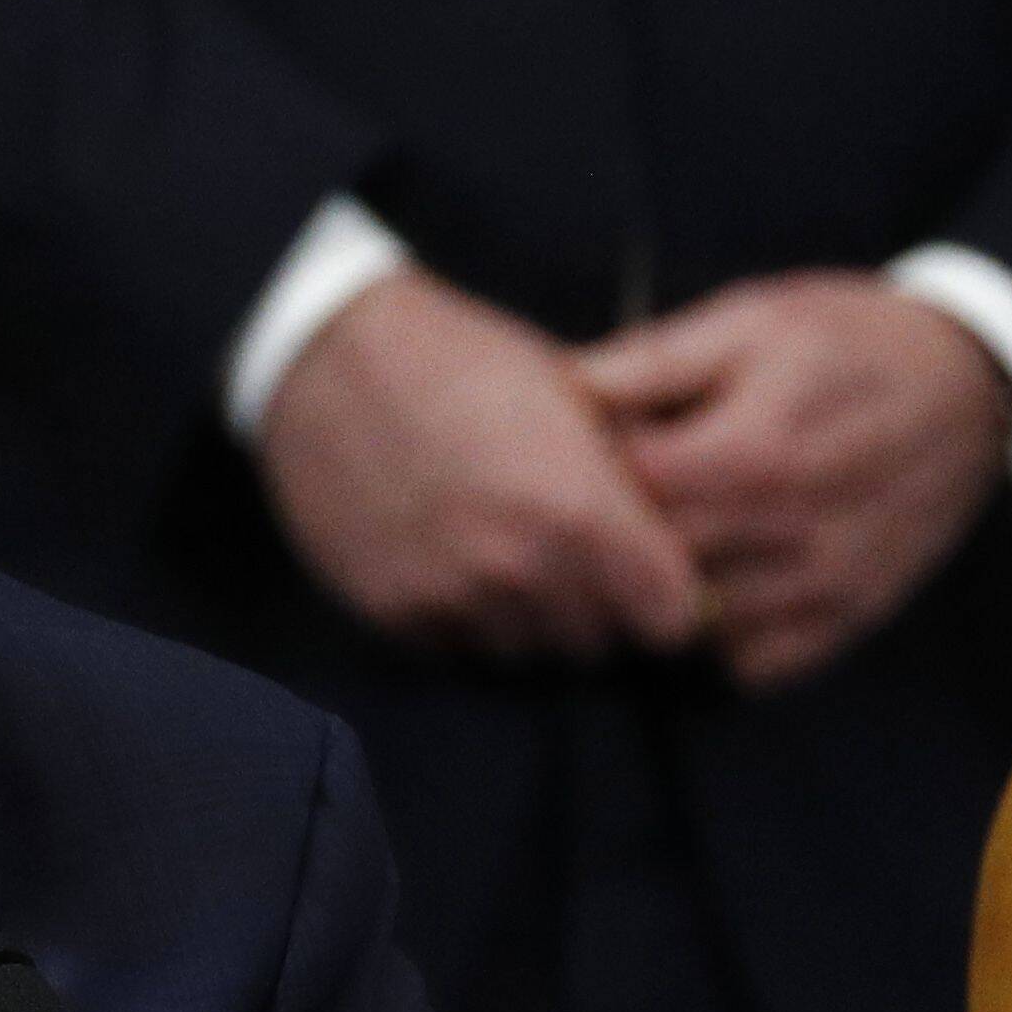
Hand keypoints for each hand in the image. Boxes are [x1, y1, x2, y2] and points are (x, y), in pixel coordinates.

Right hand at [258, 268, 705, 660]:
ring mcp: (450, 597)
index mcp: (579, 512)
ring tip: (510, 561)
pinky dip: (465, 618)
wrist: (329, 358)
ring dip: (529, 620)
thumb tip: (682, 532)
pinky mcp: (393, 610)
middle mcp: (518, 570)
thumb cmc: (462, 360)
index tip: (654, 579)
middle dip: (599, 610)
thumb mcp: (572, 397)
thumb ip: (626, 480)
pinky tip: (454, 563)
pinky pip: (457, 647)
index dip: (669, 599)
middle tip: (577, 563)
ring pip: (526, 653)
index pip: (669, 618)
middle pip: (597, 644)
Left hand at [574, 271, 1011, 690]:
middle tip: (600, 509)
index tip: (580, 455)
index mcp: (758, 447)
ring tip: (650, 549)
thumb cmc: (844, 341)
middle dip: (612, 540)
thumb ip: (650, 362)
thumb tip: (560, 388)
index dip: (585, 475)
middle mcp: (795, 527)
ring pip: (691, 625)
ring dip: (657, 597)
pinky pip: (752, 665)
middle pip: (653, 564)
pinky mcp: (852, 616)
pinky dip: (716, 641)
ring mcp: (828, 582)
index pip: (627, 494)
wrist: (972, 381)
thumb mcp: (748, 321)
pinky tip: (706, 589)